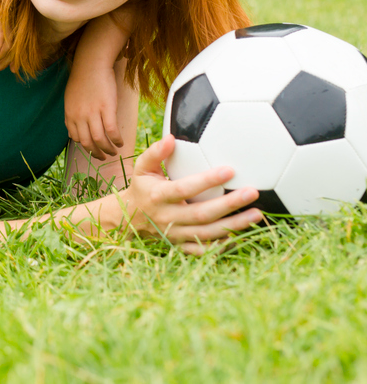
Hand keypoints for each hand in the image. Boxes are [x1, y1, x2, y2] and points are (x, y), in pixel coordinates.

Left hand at [64, 64, 122, 158]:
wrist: (91, 64)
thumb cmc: (82, 79)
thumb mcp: (70, 99)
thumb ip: (71, 116)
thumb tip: (73, 133)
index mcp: (70, 114)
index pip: (76, 138)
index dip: (85, 146)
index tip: (93, 149)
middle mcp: (79, 116)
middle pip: (88, 143)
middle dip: (96, 153)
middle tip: (104, 157)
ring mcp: (93, 113)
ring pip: (100, 140)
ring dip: (108, 149)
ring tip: (114, 151)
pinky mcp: (107, 108)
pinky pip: (112, 131)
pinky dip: (116, 139)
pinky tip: (120, 142)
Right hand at [119, 136, 262, 253]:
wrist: (130, 218)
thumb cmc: (142, 186)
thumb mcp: (142, 167)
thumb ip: (155, 152)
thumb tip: (171, 138)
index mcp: (158, 196)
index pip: (185, 188)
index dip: (207, 180)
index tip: (230, 170)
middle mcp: (167, 217)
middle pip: (202, 214)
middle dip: (229, 204)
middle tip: (253, 192)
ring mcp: (175, 235)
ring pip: (208, 234)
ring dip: (234, 225)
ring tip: (257, 214)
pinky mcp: (181, 246)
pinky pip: (205, 249)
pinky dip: (224, 245)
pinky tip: (242, 234)